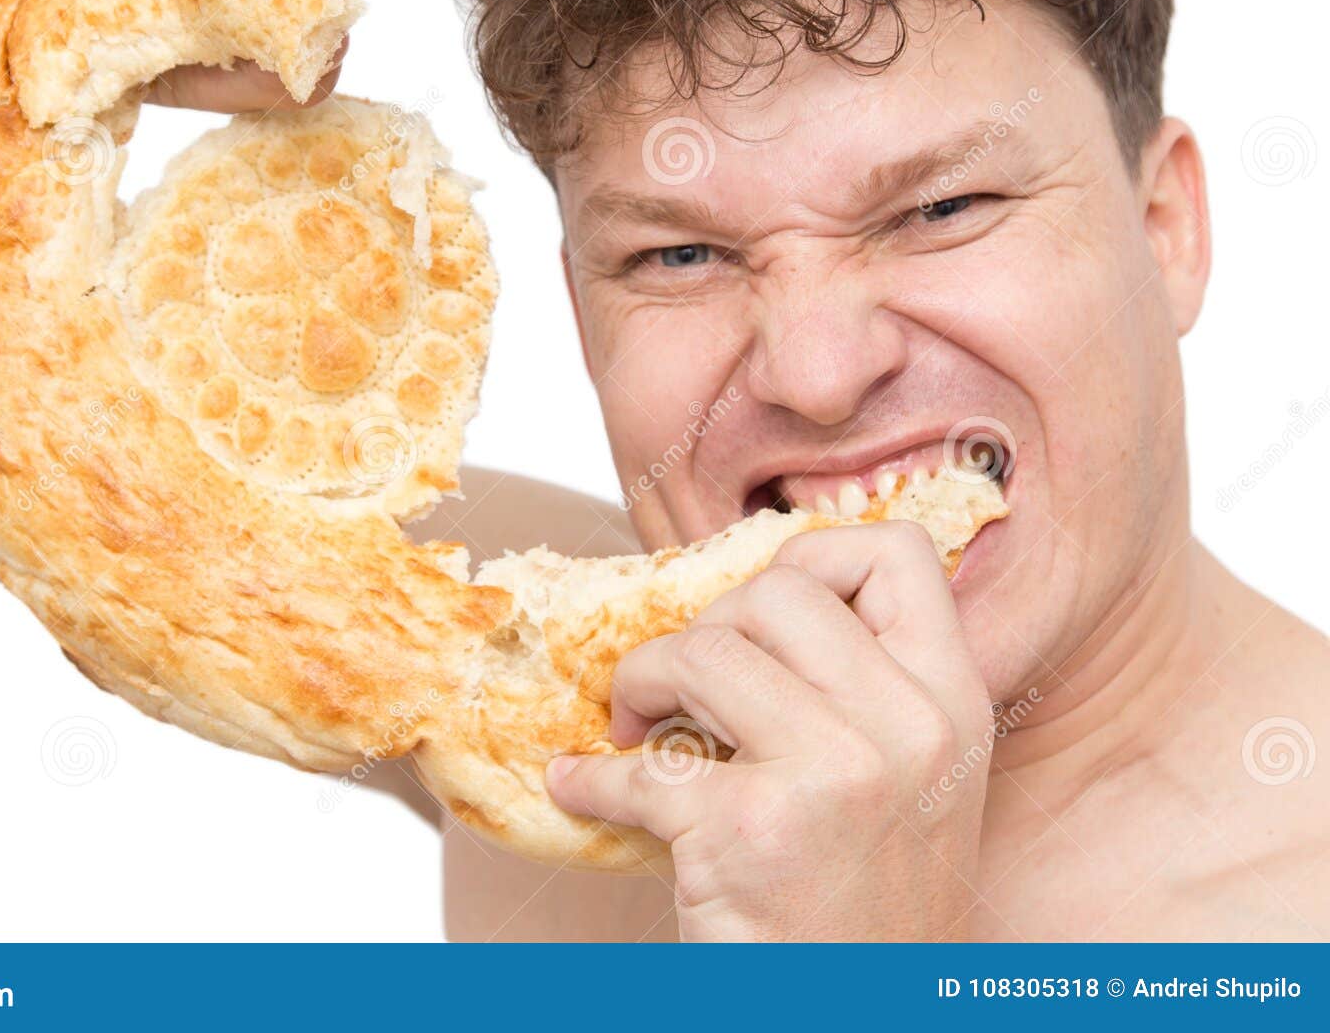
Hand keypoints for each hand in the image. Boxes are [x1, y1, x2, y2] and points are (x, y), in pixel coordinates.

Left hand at [545, 522, 992, 941]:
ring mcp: (837, 776)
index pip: (897, 550)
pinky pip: (643, 768)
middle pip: (777, 589)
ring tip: (638, 730)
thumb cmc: (870, 902)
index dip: (813, 553)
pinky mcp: (755, 832)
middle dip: (707, 628)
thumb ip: (863, 684)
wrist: (863, 1017)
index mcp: (953, 701)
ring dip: (643, 682)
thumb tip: (749, 597)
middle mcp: (909, 727)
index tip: (759, 613)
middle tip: (684, 689)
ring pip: (703, 650)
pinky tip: (583, 789)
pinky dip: (592, 778)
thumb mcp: (912, 778)